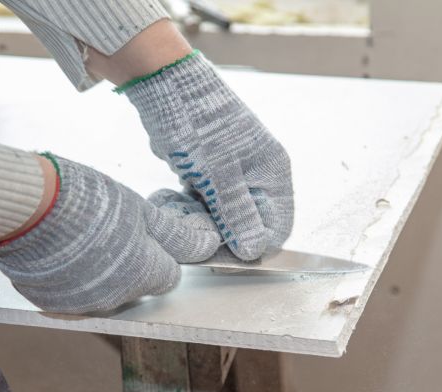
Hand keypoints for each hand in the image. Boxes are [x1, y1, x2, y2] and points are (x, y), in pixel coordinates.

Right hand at [0, 155, 220, 312]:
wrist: (27, 207)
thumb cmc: (89, 203)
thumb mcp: (140, 210)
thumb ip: (174, 234)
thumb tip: (207, 245)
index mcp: (144, 277)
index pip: (167, 276)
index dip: (159, 252)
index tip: (144, 234)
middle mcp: (116, 299)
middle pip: (135, 285)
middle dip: (129, 262)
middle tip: (109, 229)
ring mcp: (81, 305)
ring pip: (102, 290)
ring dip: (98, 270)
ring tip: (79, 236)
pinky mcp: (50, 303)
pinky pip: (69, 292)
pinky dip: (68, 276)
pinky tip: (59, 249)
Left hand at [122, 52, 293, 260]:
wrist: (166, 86)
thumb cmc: (198, 123)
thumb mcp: (218, 176)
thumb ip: (237, 215)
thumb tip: (253, 251)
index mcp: (272, 173)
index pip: (275, 229)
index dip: (249, 247)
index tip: (220, 254)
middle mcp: (259, 174)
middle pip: (248, 225)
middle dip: (220, 233)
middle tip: (193, 227)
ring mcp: (234, 172)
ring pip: (224, 216)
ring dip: (202, 220)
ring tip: (181, 207)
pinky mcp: (212, 171)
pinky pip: (207, 202)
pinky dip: (191, 206)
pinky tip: (176, 196)